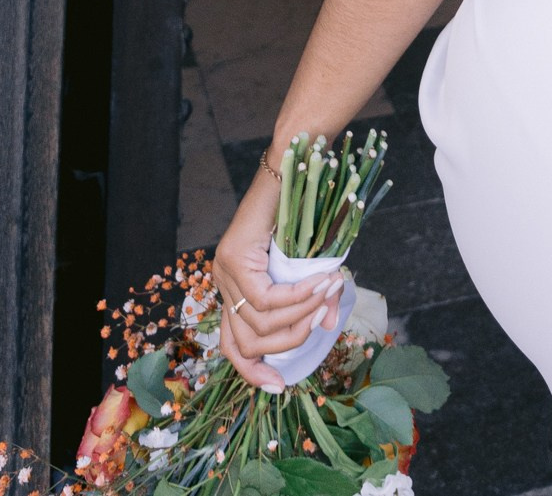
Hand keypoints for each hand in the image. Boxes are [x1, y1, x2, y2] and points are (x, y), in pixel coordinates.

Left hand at [211, 167, 342, 389]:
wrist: (295, 166)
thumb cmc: (305, 212)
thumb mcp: (308, 265)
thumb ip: (313, 296)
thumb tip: (328, 324)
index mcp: (235, 289)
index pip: (233, 345)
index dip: (252, 371)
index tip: (279, 386)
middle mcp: (223, 283)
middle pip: (244, 343)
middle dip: (286, 344)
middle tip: (319, 325)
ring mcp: (224, 270)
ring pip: (260, 322)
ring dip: (300, 315)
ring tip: (329, 295)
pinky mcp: (233, 256)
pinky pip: (268, 297)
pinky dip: (299, 297)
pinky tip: (322, 284)